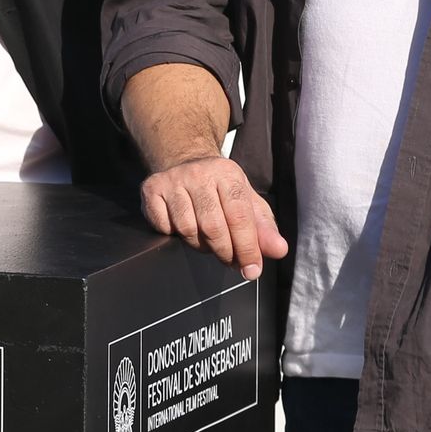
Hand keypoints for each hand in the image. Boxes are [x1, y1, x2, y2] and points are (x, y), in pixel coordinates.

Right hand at [139, 155, 288, 280]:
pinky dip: (173, 235)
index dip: (247, 247)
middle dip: (224, 251)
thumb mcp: (247, 201)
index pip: (239, 215)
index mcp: (227, 173)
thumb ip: (264, 228)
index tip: (252, 270)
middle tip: (229, 258)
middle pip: (213, 227)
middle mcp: (199, 173)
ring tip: (206, 240)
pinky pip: (163, 227)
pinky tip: (181, 226)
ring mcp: (173, 180)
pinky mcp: (151, 189)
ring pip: (187, 230)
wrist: (185, 161)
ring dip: (199, 245)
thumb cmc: (221, 188)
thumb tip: (279, 250)